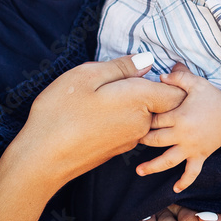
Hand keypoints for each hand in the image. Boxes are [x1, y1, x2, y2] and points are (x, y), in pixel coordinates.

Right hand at [15, 54, 187, 190]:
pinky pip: (130, 126)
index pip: (178, 91)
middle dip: (154, 88)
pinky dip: (122, 115)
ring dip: (134, 102)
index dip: (176, 78)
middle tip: (128, 75)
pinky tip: (98, 111)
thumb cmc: (61, 112)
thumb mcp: (87, 75)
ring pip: (145, 114)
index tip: (163, 67)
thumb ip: (121, 67)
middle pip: (164, 103)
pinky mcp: (118, 149)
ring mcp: (131, 139)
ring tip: (107, 92)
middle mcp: (142, 123)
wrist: (43, 158)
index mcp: (140, 100)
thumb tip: (147, 61)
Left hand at [136, 64, 220, 191]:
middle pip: (156, 140)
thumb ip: (177, 77)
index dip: (144, 117)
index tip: (134, 116)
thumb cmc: (211, 97)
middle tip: (133, 138)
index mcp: (180, 116)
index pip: (155, 119)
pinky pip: (192, 173)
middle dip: (143, 140)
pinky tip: (175, 189)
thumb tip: (160, 76)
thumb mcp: (196, 83)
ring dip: (152, 167)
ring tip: (139, 171)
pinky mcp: (200, 156)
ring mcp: (192, 148)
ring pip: (169, 160)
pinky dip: (184, 182)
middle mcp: (184, 134)